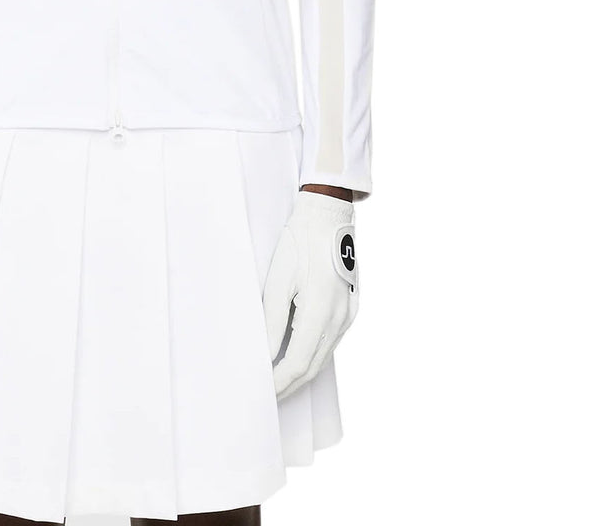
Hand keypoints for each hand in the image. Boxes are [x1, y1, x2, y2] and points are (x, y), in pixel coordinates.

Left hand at [263, 190, 358, 398]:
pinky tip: (296, 356)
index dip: (279, 381)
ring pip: (323, 356)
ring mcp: (349, 315)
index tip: (262, 392)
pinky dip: (313, 354)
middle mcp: (340, 319)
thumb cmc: (299, 242)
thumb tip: (263, 352)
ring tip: (278, 381)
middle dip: (289, 384)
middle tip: (267, 396)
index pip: (297, 362)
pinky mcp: (351, 308)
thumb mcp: (278, 279)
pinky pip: (330, 341)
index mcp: (320, 311)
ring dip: (301, 372)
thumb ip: (271, 320)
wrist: (328, 215)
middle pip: (313, 366)